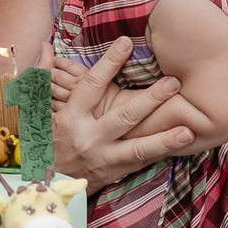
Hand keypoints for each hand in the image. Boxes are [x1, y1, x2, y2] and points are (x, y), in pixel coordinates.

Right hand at [40, 39, 193, 194]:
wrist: (44, 184)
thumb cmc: (45, 141)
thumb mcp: (39, 110)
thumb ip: (44, 76)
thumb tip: (46, 45)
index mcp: (70, 116)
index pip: (92, 84)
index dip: (109, 62)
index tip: (126, 43)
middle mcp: (88, 137)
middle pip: (124, 116)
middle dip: (151, 99)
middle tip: (174, 83)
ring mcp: (103, 158)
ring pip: (138, 147)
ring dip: (164, 138)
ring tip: (188, 129)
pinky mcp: (114, 172)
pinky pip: (140, 162)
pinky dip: (160, 154)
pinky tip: (179, 146)